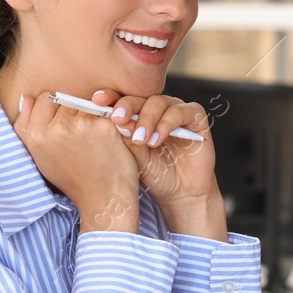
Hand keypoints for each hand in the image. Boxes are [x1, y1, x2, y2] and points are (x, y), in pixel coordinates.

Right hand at [15, 93, 139, 233]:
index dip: (56, 110)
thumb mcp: (40, 157)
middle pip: (66, 99)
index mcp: (37, 135)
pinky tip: (109, 138)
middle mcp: (57, 128)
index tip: (64, 126)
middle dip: (73, 112)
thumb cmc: (72, 178)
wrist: (103, 197)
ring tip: (94, 139)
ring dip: (90, 115)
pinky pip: (105, 110)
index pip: (45, 98)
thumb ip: (25, 127)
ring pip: (86, 103)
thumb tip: (26, 98)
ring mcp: (82, 125)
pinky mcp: (105, 125)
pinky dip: (108, 120)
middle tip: (80, 136)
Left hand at [92, 89, 227, 240]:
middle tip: (118, 120)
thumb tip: (111, 119)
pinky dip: (167, 124)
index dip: (111, 97)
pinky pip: (181, 112)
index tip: (97, 100)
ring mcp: (177, 111)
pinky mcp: (196, 118)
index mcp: (139, 115)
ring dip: (148, 119)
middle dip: (127, 107)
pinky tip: (157, 140)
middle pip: (141, 97)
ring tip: (141, 140)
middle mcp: (158, 109)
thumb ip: (125, 137)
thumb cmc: (155, 175)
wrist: (181, 194)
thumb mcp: (133, 156)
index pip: (123, 100)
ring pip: (160, 102)